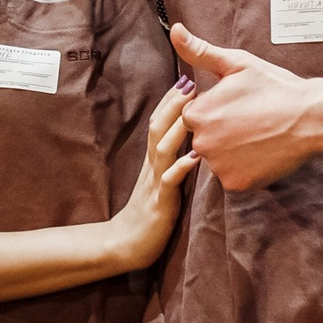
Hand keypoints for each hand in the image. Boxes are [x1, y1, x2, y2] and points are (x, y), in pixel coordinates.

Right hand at [104, 81, 197, 268]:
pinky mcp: (160, 202)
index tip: (186, 78)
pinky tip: (196, 156)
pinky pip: (169, 181)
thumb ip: (171, 161)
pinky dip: (181, 167)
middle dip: (174, 104)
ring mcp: (155, 182)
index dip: (171, 101)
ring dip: (177, 127)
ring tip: (193, 110)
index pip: (159, 123)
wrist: (126, 244)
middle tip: (190, 81)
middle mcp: (152, 166)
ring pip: (162, 148)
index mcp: (153, 160)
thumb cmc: (150, 213)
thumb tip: (191, 141)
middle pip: (158, 128)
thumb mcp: (160, 181)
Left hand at [170, 23, 322, 190]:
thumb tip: (176, 31)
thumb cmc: (275, 87)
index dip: (218, 110)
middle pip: (204, 139)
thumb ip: (199, 52)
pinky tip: (263, 153)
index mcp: (196, 113)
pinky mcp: (236, 184)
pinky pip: (234, 177)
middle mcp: (201, 143)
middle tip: (252, 121)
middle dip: (223, 132)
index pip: (195, 116)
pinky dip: (246, 169)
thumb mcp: (236, 64)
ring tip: (259, 136)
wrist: (311, 118)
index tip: (240, 106)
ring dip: (233, 152)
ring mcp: (218, 166)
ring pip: (219, 159)